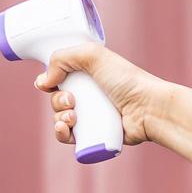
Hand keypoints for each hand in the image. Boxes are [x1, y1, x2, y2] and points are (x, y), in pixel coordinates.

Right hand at [35, 44, 165, 148]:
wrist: (148, 109)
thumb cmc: (127, 80)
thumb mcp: (94, 55)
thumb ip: (63, 57)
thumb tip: (43, 81)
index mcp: (87, 74)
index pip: (58, 77)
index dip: (49, 81)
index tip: (48, 83)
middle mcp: (88, 94)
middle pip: (56, 99)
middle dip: (56, 101)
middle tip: (71, 100)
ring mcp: (91, 115)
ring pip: (60, 118)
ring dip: (58, 117)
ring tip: (73, 117)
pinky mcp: (93, 134)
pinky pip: (68, 136)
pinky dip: (61, 133)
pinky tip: (65, 129)